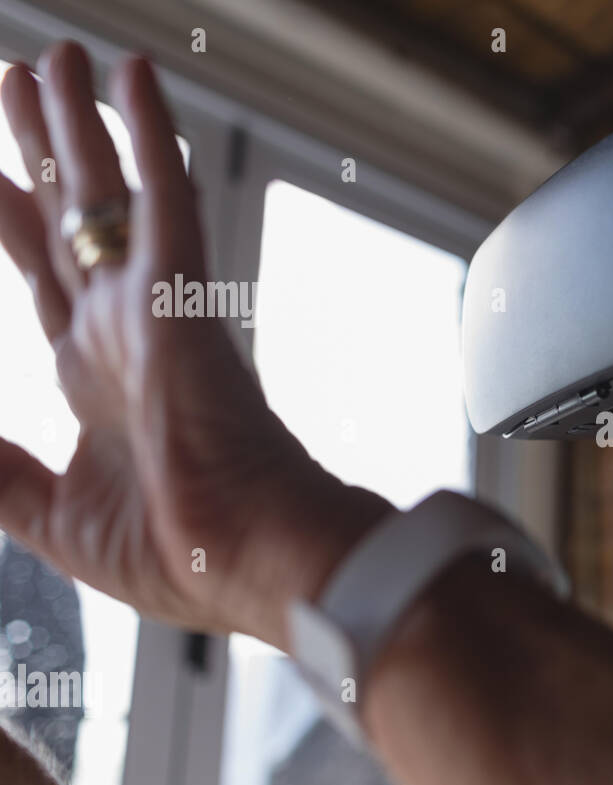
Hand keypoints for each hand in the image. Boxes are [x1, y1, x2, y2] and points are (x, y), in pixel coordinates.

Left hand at [0, 45, 390, 649]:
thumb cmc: (181, 555)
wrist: (253, 560)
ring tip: (56, 60)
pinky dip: (148, 135)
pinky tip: (133, 77)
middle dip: (41, 153)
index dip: (13, 223)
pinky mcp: (183, 295)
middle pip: (72, 220)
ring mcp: (154, 308)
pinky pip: (165, 197)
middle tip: (21, 82)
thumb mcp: (48, 517)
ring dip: (80, 125)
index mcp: (98, 379)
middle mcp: (124, 330)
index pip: (48, 279)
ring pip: (110, 193)